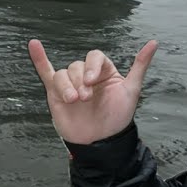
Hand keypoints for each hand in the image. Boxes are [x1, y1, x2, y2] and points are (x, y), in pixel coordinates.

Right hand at [27, 39, 158, 144]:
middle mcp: (85, 75)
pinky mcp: (55, 92)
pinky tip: (34, 45)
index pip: (94, 57)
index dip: (92, 66)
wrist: (101, 142)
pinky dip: (39, 59)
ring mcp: (69, 83)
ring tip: (74, 101)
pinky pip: (45, 71)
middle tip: (86, 98)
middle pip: (76, 65)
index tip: (93, 81)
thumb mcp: (132, 90)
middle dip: (80, 81)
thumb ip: (139, 66)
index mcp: (103, 72)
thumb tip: (153, 43)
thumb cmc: (116, 118)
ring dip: (66, 86)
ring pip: (62, 73)